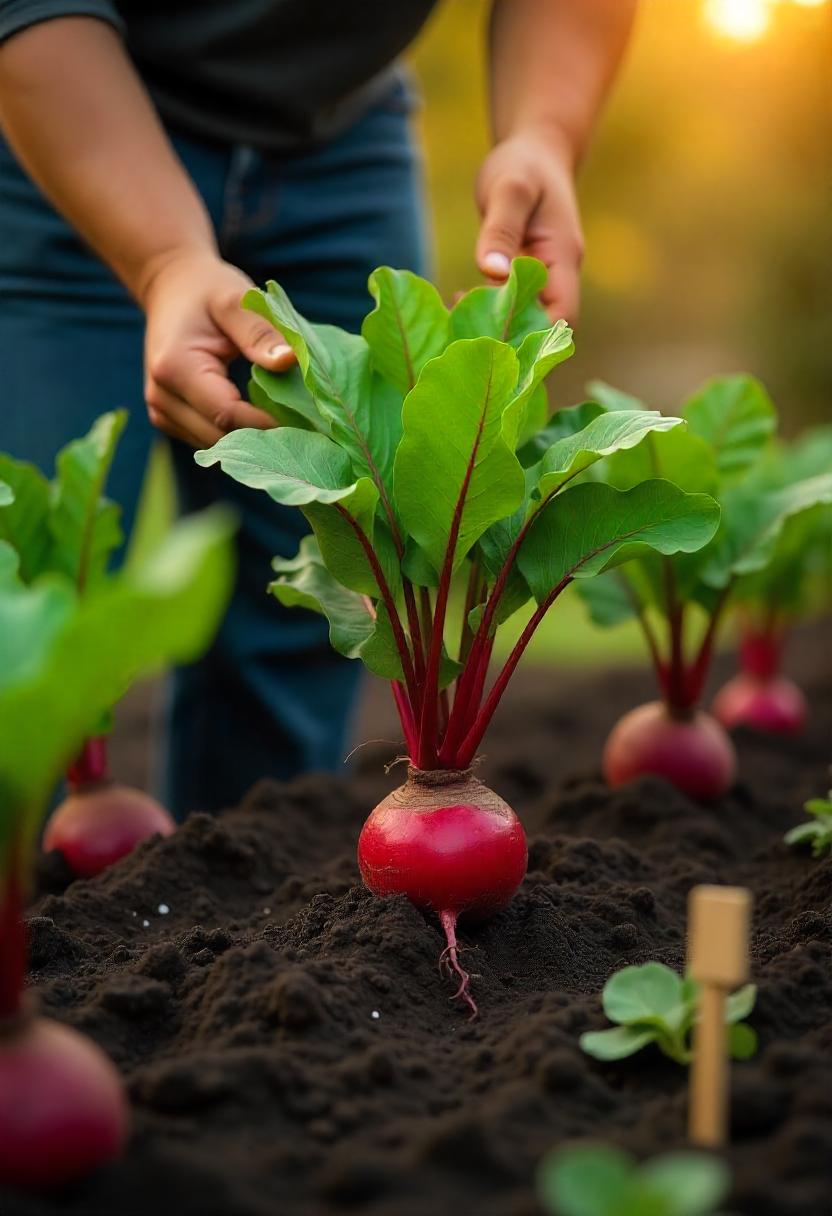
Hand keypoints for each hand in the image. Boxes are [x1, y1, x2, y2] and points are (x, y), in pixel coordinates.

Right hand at [140, 249, 296, 446]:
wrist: (171, 289)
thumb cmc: (207, 291)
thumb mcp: (235, 300)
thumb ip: (260, 332)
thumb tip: (290, 360)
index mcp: (175, 368)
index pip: (227, 415)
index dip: (268, 424)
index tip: (309, 423)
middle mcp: (161, 397)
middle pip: (221, 437)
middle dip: (265, 438)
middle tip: (310, 431)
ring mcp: (162, 412)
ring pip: (217, 445)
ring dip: (253, 441)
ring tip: (292, 426)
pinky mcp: (170, 420)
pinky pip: (210, 439)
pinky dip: (239, 436)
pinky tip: (266, 423)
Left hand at [475, 129, 583, 324]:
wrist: (536, 151)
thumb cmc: (524, 165)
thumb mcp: (510, 188)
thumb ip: (501, 229)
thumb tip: (491, 272)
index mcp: (563, 260)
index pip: (562, 319)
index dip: (532, 337)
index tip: (489, 333)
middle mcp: (558, 278)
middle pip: (543, 331)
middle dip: (506, 340)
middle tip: (461, 329)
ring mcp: (543, 281)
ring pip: (525, 324)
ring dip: (493, 330)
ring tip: (452, 318)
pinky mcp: (524, 280)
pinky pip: (511, 310)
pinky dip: (487, 315)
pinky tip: (456, 305)